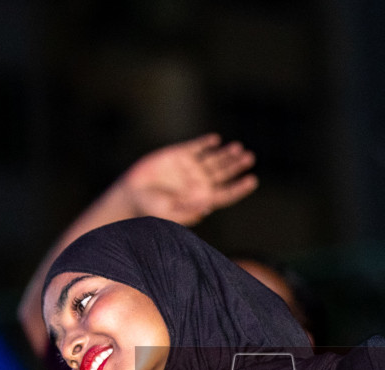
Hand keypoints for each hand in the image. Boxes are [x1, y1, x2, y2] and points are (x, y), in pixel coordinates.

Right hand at [119, 133, 257, 225]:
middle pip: (225, 173)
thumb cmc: (152, 210)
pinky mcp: (180, 154)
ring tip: (238, 148)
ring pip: (215, 158)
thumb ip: (189, 211)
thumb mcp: (170, 214)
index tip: (252, 180)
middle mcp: (201, 182)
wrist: (133, 194)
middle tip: (248, 158)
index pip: (227, 193)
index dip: (240, 187)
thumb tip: (208, 207)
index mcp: (202, 198)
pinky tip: (215, 140)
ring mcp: (192, 167)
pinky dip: (206, 143)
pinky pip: (197, 147)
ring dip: (227, 153)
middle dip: (237, 165)